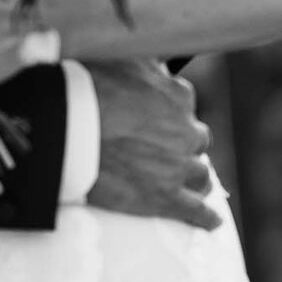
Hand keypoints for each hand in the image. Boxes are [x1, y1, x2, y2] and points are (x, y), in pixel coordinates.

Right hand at [85, 58, 221, 230]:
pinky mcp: (164, 198)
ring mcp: (177, 167)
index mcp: (179, 97)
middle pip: (195, 140)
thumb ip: (149, 61)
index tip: (156, 118)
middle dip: (183, 145)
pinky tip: (212, 222)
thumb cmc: (91, 89)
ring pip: (200, 174)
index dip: (170, 113)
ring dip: (195, 177)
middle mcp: (186, 132)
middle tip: (164, 150)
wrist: (68, 130)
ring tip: (188, 182)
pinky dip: (206, 218)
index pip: (184, 105)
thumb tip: (161, 59)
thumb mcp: (126, 59)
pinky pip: (195, 212)